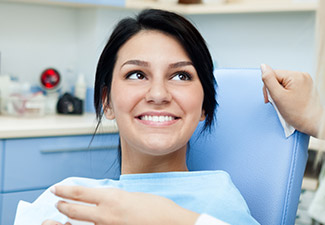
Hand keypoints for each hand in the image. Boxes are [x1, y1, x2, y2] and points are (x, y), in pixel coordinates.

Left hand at [47, 185, 198, 224]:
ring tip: (58, 219)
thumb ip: (116, 198)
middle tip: (57, 202)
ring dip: (66, 221)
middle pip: (74, 210)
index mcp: (113, 198)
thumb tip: (105, 200)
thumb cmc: (157, 208)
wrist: (171, 224)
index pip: (80, 193)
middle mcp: (106, 214)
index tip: (57, 189)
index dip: (65, 190)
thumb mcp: (134, 195)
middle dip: (62, 205)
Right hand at [261, 64, 323, 137]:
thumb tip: (263, 67)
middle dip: (274, 91)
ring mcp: (305, 81)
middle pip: (277, 79)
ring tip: (285, 104)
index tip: (271, 99)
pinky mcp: (306, 87)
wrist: (314, 124)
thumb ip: (268, 80)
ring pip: (283, 84)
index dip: (267, 88)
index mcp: (296, 76)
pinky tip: (289, 103)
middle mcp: (302, 76)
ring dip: (280, 94)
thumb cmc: (299, 114)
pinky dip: (286, 95)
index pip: (272, 75)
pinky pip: (290, 88)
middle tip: (278, 103)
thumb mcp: (278, 96)